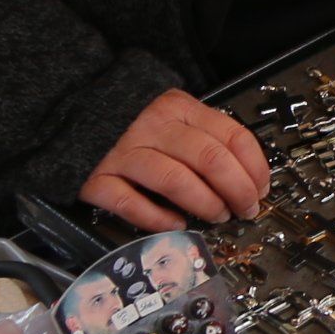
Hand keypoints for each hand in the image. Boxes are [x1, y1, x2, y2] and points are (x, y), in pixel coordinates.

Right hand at [81, 89, 270, 230]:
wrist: (73, 119)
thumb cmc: (135, 126)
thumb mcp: (176, 118)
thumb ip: (207, 139)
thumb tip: (249, 179)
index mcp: (179, 108)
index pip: (232, 136)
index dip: (254, 168)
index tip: (261, 189)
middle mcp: (153, 127)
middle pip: (210, 159)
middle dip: (237, 190)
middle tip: (244, 210)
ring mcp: (123, 153)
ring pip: (176, 180)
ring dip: (205, 204)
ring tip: (216, 216)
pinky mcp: (98, 179)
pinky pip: (132, 203)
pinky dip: (159, 218)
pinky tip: (176, 225)